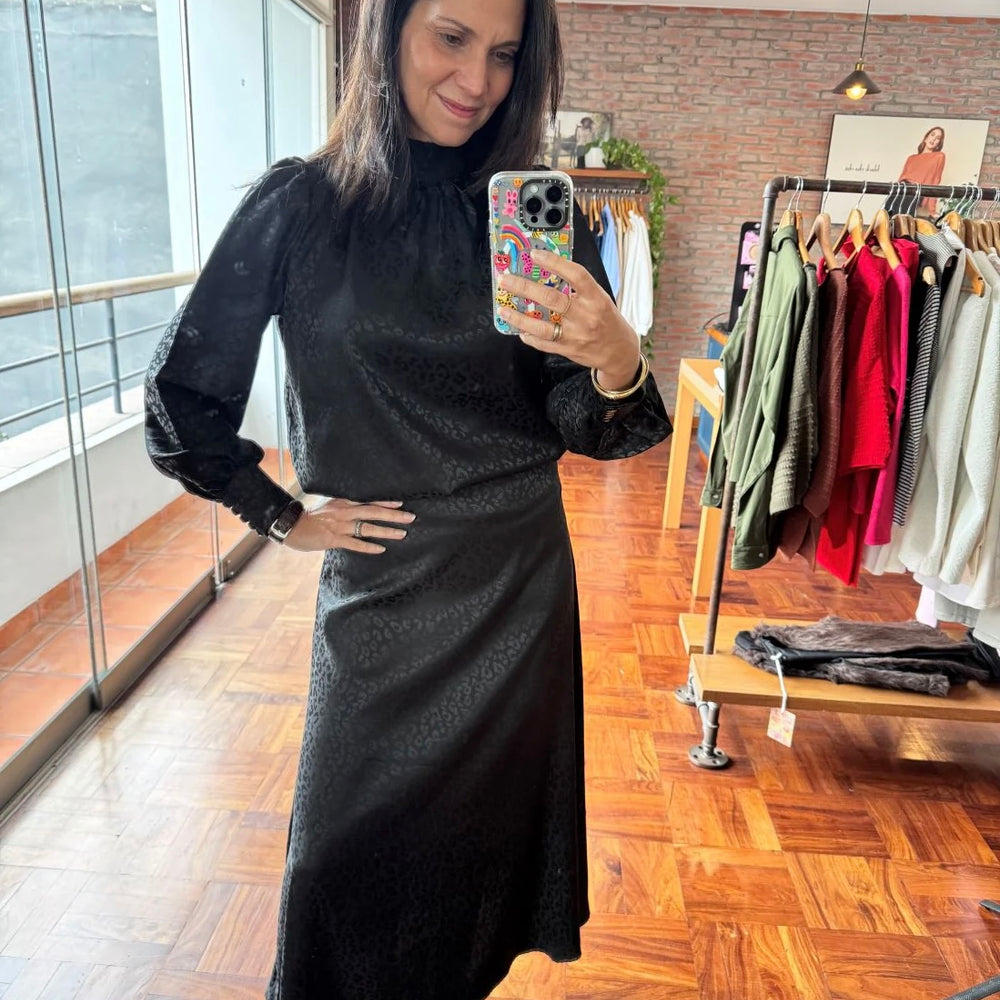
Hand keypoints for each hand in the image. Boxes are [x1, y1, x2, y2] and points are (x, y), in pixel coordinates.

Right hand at [283, 498, 415, 553]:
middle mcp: (344, 512)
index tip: (401, 504)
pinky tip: (381, 549)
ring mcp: (340, 526)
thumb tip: (362, 511)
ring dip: (386, 531)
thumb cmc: (312, 517)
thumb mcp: (330, 506)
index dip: (386, 502)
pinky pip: (355, 544)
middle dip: (393, 515)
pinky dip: (368, 547)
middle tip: (410, 517)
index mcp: (343, 502)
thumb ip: (346, 508)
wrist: (292, 525)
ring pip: (367, 528)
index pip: (369, 501)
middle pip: (373, 512)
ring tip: (401, 534)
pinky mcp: (334, 539)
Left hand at [497, 248, 640, 390]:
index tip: (535, 255)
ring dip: (519, 317)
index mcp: (596, 298)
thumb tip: (548, 273)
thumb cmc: (607, 320)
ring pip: (542, 326)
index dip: (554, 262)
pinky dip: (529, 336)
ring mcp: (575, 335)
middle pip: (551, 299)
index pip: (576, 275)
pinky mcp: (567, 350)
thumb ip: (578, 288)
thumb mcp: (600, 299)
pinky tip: (519, 329)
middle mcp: (586, 316)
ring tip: (504, 310)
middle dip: (524, 288)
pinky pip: (543, 343)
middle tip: (506, 280)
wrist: (619, 351)